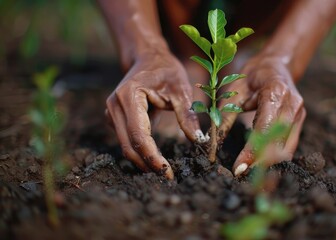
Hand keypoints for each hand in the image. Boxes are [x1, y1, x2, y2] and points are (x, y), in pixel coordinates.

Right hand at [105, 48, 203, 178]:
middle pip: (129, 145)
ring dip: (142, 161)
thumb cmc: (166, 70)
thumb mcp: (181, 89)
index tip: (168, 172)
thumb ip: (188, 114)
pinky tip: (154, 159)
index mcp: (129, 96)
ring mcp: (111, 112)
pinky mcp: (114, 118)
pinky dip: (139, 152)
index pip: (139, 135)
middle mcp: (114, 106)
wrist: (148, 57)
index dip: (152, 156)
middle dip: (147, 164)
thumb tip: (198, 140)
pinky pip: (126, 140)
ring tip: (163, 172)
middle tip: (168, 177)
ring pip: (125, 145)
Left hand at [219, 55, 305, 175]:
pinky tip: (259, 165)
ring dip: (268, 165)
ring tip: (248, 174)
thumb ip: (226, 113)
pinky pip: (288, 146)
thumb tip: (213, 141)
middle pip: (279, 143)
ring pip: (286, 149)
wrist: (277, 64)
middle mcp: (293, 104)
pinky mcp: (299, 122)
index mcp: (276, 91)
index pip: (265, 128)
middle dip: (260, 164)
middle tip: (241, 175)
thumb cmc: (252, 74)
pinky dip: (274, 158)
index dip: (252, 152)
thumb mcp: (234, 89)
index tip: (238, 168)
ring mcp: (299, 114)